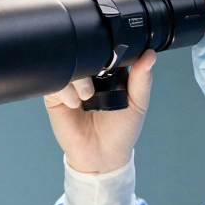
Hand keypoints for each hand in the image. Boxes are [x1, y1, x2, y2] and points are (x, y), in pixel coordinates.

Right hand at [44, 45, 156, 173]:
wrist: (102, 156)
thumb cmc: (121, 130)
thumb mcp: (138, 104)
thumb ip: (142, 79)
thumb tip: (150, 55)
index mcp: (108, 73)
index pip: (105, 51)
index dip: (107, 48)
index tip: (110, 52)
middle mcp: (88, 76)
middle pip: (84, 55)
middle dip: (89, 62)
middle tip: (96, 76)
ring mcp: (71, 86)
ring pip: (69, 66)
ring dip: (78, 79)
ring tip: (87, 96)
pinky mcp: (56, 98)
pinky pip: (55, 84)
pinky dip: (65, 91)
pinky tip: (75, 103)